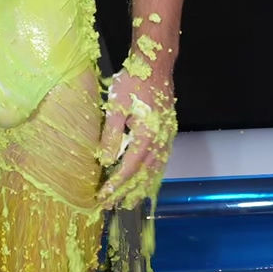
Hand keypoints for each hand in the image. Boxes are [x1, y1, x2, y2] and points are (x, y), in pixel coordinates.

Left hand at [96, 66, 176, 210]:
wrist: (156, 64)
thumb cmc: (134, 80)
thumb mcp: (116, 105)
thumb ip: (111, 134)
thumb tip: (103, 159)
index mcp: (147, 135)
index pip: (129, 168)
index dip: (116, 185)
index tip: (103, 197)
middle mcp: (161, 140)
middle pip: (144, 174)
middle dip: (127, 192)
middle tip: (112, 207)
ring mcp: (168, 137)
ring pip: (155, 170)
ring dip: (142, 187)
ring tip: (130, 202)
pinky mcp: (169, 133)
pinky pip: (162, 161)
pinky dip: (152, 175)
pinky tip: (146, 181)